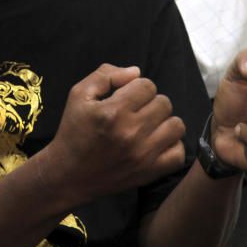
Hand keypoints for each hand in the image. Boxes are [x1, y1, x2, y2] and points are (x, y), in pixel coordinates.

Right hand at [41, 64, 186, 203]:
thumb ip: (106, 74)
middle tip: (136, 111)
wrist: (68, 174)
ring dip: (163, 122)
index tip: (126, 97)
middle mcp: (131, 133)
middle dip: (150, 102)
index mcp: (113, 112)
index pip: (147, 85)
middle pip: (164, 103)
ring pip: (176, 125)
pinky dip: (171, 145)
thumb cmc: (73, 132)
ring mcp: (143, 154)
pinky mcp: (150, 172)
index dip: (137, 87)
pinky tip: (155, 142)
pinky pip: (178, 152)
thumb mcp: (79, 95)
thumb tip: (136, 72)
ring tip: (147, 126)